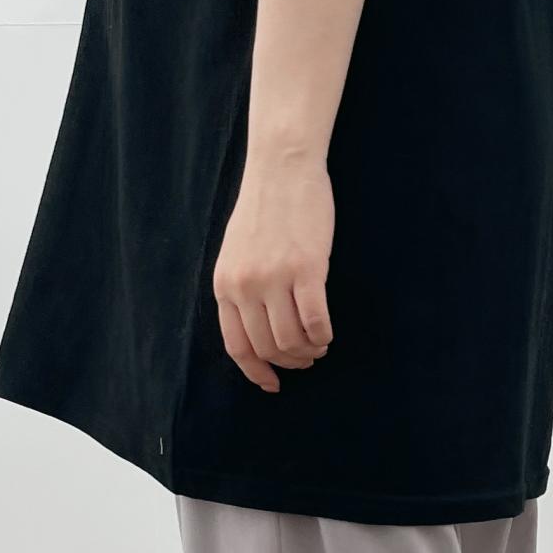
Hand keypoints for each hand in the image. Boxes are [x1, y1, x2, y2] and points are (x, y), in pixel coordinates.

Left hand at [211, 156, 334, 392]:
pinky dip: (323, 334)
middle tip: (307, 358)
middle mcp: (245, 286)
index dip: (256, 371)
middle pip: (267, 347)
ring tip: (319, 345)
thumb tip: (257, 328)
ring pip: (291, 340)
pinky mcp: (306, 269)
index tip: (273, 383)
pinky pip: (315, 320)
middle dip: (290, 362)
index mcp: (225, 285)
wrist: (281, 169)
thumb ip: (241, 288)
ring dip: (309, 351)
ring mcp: (274, 279)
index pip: (237, 345)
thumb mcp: (237, 252)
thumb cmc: (265, 208)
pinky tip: (328, 333)